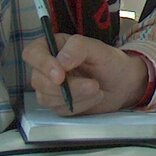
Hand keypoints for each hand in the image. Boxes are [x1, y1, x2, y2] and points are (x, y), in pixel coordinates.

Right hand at [23, 34, 148, 114]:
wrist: (122, 84)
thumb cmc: (109, 61)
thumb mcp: (98, 48)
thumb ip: (78, 48)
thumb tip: (60, 61)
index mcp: (53, 46)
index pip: (32, 53)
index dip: (42, 65)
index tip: (60, 75)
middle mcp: (48, 67)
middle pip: (38, 80)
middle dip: (67, 86)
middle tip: (93, 84)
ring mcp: (50, 87)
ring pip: (46, 98)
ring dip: (75, 96)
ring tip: (96, 88)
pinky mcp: (58, 104)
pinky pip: (60, 109)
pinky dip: (79, 105)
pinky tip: (93, 97)